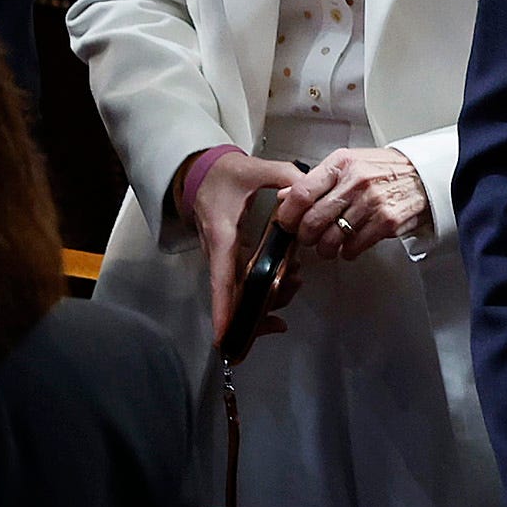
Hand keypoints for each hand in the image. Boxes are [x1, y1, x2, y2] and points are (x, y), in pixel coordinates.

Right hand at [188, 150, 300, 340]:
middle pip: (232, 297)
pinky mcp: (227, 260)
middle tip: (290, 296)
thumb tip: (305, 189)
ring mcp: (221, 259)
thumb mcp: (255, 169)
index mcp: (222, 235)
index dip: (224, 309)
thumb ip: (285, 177)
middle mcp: (218, 254)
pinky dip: (263, 292)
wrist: (200, 172)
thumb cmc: (223, 174)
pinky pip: (242, 285)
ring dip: (267, 299)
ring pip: (238, 294)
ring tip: (296, 282)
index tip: (224, 336)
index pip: (221, 279)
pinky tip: (287, 285)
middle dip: (258, 312)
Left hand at [276, 146, 429, 262]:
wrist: (424, 175)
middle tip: (307, 237)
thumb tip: (286, 195)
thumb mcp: (349, 163)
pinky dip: (347, 251)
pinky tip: (350, 244)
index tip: (286, 222)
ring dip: (325, 248)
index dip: (288, 214)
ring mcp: (372, 202)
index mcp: (342, 163)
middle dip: (304, 236)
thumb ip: (317, 179)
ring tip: (328, 245)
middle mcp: (356, 181)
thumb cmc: (385, 170)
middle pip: (312, 220)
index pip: (301, 193)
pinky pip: (353, 247)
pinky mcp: (386, 222)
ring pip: (331, 239)